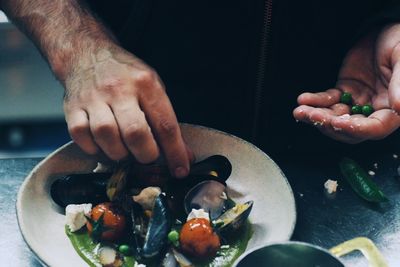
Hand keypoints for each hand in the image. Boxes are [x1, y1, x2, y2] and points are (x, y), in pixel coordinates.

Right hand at [63, 46, 191, 176]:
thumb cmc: (125, 76)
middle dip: (145, 155)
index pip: (165, 124)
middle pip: (135, 133)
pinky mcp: (72, 107)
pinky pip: (81, 136)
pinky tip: (102, 143)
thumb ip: (166, 122)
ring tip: (124, 149)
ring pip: (107, 137)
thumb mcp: (153, 88)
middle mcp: (119, 89)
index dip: (175, 153)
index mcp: (145, 84)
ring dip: (119, 153)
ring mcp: (93, 98)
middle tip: (146, 155)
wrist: (86, 54)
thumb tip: (183, 156)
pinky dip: (94, 148)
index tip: (180, 170)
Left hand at [293, 24, 399, 142]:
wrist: (386, 29)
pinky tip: (303, 99)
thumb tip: (399, 108)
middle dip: (329, 124)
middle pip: (350, 128)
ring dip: (317, 115)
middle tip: (312, 116)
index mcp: (394, 110)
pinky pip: (328, 100)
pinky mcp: (344, 91)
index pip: (375, 128)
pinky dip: (315, 101)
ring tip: (300, 111)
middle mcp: (375, 110)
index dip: (356, 129)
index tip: (338, 123)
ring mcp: (357, 102)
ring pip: (335, 116)